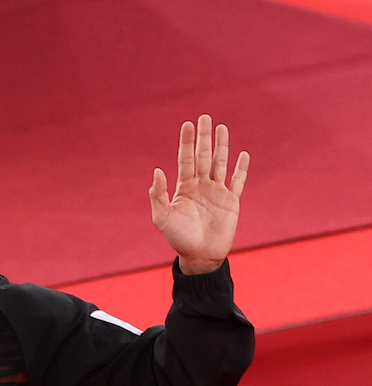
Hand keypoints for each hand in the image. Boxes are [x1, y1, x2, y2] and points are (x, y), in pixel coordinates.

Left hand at [149, 115, 249, 274]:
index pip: (186, 159)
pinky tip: (242, 154)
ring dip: (222, 146)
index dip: (186, 142)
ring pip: (220, 163)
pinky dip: (240, 168)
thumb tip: (157, 170)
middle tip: (204, 117)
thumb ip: (158, 195)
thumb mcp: (162, 218)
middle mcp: (200, 186)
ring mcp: (217, 192)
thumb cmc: (178, 238)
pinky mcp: (231, 201)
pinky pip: (237, 181)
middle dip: (203, 137)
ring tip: (222, 127)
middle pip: (203, 156)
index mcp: (184, 187)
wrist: (199, 255)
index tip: (187, 124)